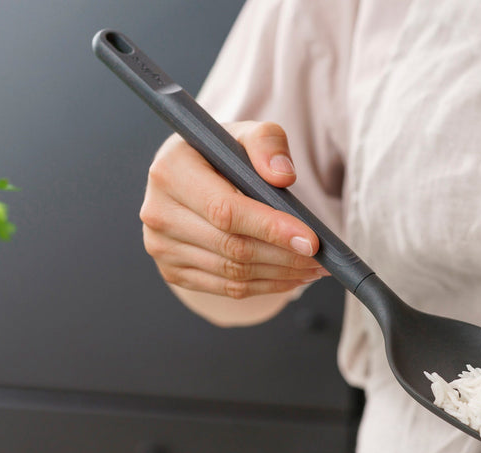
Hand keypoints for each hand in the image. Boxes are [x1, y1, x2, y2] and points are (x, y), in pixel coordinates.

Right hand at [140, 121, 327, 299]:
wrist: (190, 180)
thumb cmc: (221, 156)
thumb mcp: (245, 135)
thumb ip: (267, 143)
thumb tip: (283, 176)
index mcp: (171, 172)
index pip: (226, 211)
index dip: (271, 229)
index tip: (311, 241)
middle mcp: (158, 213)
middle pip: (233, 248)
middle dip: (286, 257)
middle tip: (322, 258)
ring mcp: (162, 248)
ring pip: (234, 273)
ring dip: (281, 275)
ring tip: (314, 268)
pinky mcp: (173, 273)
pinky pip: (228, 288)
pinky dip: (266, 286)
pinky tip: (291, 277)